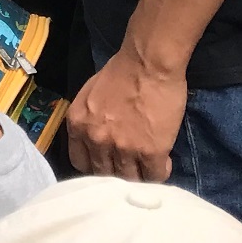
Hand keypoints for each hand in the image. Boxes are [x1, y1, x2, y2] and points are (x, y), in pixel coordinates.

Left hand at [66, 46, 185, 181]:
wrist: (148, 63)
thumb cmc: (121, 71)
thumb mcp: (89, 95)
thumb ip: (88, 120)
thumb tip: (95, 138)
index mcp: (78, 124)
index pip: (80, 162)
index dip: (95, 166)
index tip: (107, 163)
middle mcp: (96, 139)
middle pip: (104, 174)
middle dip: (118, 173)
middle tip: (131, 167)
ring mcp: (123, 148)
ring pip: (129, 179)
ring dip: (140, 175)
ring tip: (147, 165)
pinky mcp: (150, 151)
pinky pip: (154, 176)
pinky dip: (159, 173)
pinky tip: (163, 162)